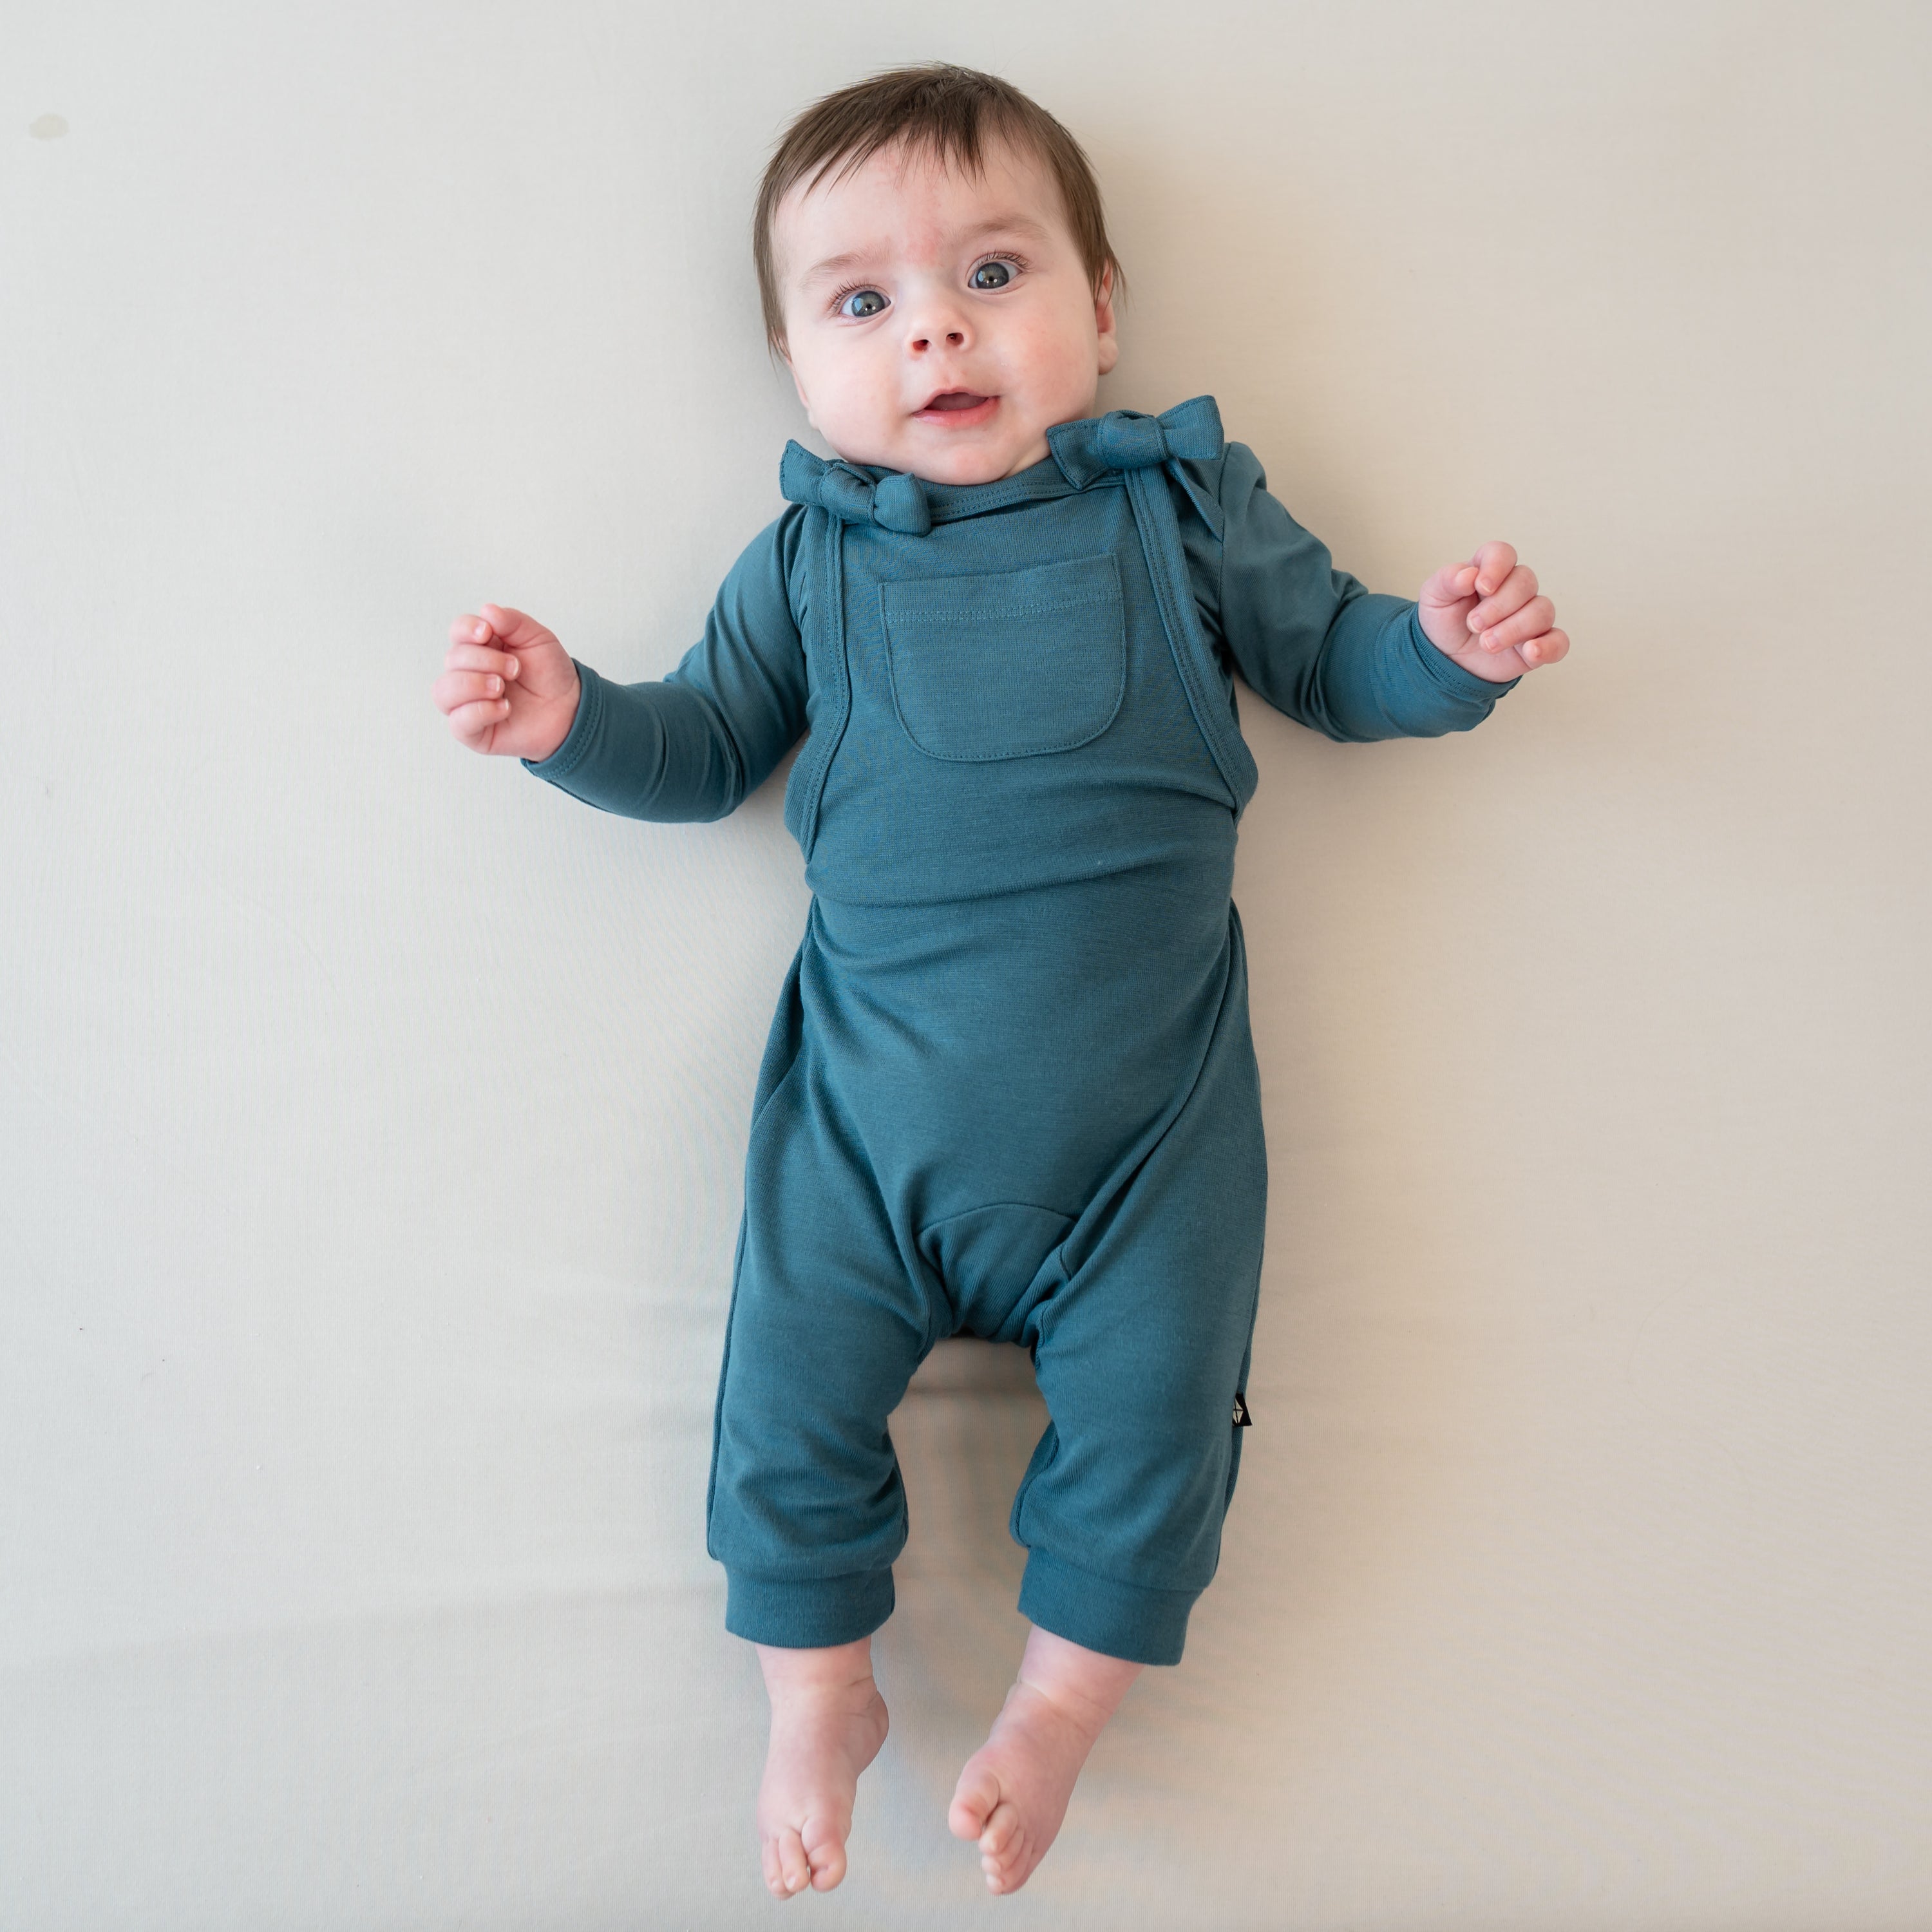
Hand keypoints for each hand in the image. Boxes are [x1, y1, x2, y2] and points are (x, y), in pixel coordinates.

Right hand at [434, 603, 580, 758]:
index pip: (456, 632)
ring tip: (502, 687)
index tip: (488, 633)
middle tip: (515, 668)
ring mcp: (466, 703)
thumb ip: (512, 622)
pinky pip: (458, 722)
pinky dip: (480, 711)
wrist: (570, 708)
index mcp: (480, 648)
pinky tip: (504, 708)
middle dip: (486, 660)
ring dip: (474, 684)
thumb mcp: (538, 638)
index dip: (466, 630)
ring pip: (443, 690)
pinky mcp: (472, 731)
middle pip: (452, 659)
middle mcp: (468, 673)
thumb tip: (486, 611)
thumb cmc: (550, 674)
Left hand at [1415, 541, 1568, 682]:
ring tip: (1486, 644)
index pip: (1503, 554)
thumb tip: (1468, 575)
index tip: (1481, 587)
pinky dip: (1548, 647)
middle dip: (1498, 606)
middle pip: (1526, 582)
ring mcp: (1530, 615)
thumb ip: (1447, 580)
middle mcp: (1516, 588)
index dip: (1496, 567)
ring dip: (1513, 629)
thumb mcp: (1434, 597)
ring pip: (1542, 610)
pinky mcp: (1539, 643)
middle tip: (1474, 625)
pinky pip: (1558, 641)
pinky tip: (1530, 652)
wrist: (1446, 658)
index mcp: (1490, 570)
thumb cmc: (1445, 621)